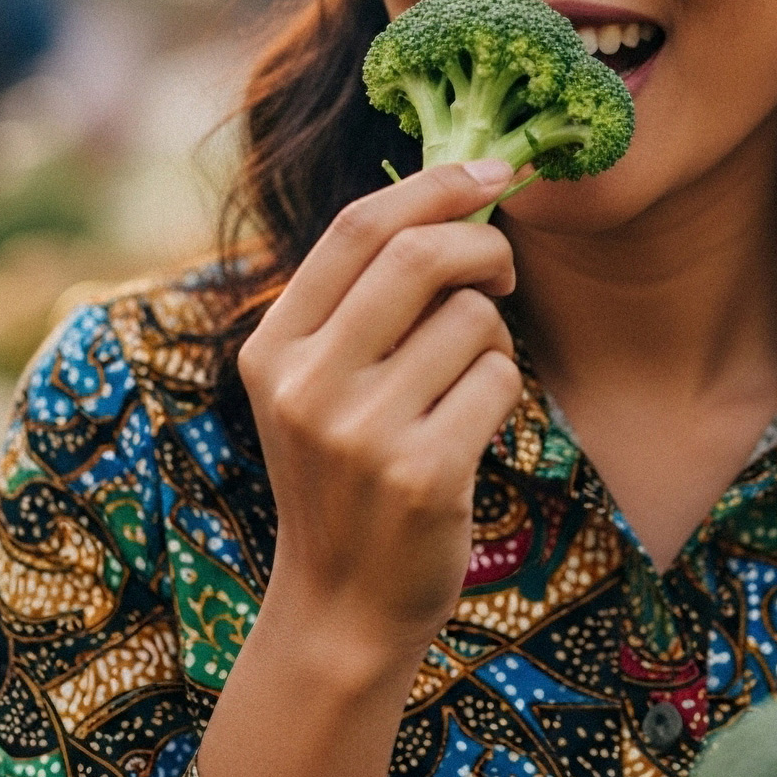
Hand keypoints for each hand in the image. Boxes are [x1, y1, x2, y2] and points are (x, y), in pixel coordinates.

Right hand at [237, 157, 522, 667]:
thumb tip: (452, 194)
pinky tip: (473, 425)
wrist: (341, 606)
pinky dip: (504, 388)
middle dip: (484, 245)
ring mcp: (360, 432)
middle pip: (419, 255)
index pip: (356, 227)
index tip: (492, 170)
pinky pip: (500, 379)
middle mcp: (305, 383)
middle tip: (503, 269)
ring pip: (472, 318)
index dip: (434, 184)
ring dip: (493, 335)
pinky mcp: (422, 473)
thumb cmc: (345, 474)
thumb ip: (360, 302)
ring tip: (466, 380)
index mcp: (272, 347)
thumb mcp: (315, 386)